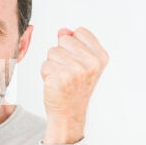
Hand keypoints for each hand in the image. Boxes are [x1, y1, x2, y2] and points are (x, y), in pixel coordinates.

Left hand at [40, 27, 108, 144]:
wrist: (69, 113)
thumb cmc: (74, 88)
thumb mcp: (82, 63)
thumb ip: (74, 43)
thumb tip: (63, 31)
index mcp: (100, 57)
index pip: (79, 32)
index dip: (72, 45)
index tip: (76, 60)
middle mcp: (91, 64)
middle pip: (63, 40)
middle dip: (60, 54)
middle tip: (67, 72)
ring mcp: (76, 71)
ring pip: (52, 52)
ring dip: (52, 64)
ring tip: (61, 78)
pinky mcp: (61, 78)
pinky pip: (44, 64)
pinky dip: (45, 74)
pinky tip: (55, 84)